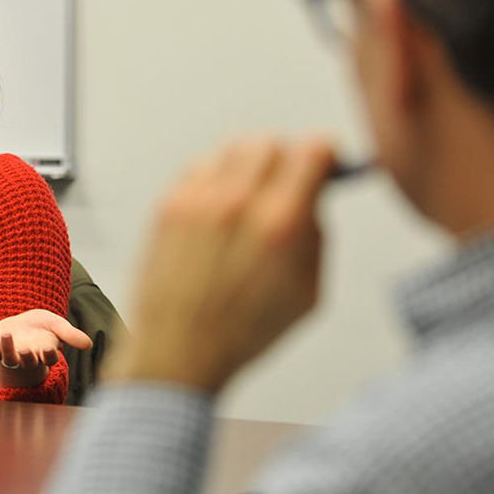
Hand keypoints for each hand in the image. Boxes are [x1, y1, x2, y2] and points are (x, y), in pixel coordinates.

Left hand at [0, 310, 92, 387]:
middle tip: (27, 349)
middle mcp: (28, 358)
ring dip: (8, 348)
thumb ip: (71, 335)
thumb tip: (89, 344)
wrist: (25, 325)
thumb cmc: (44, 328)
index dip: (49, 356)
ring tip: (8, 334)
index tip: (50, 348)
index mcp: (45, 354)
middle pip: (28, 362)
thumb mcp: (58, 326)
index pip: (49, 359)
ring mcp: (11, 355)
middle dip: (28, 357)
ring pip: (8, 358)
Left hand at [104, 139, 334, 392]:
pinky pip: (200, 167)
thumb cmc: (245, 331)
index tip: (326, 167)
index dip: (326, 156)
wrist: (178, 350)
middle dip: (286, 160)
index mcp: (280, 223)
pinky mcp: (168, 206)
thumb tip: (316, 193)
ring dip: (248, 167)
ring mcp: (197, 200)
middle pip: (272, 142)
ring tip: (250, 201)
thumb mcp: (309, 292)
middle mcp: (237, 202)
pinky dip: (215, 179)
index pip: (313, 149)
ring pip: (233, 149)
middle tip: (287, 186)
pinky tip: (219, 209)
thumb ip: (317, 233)